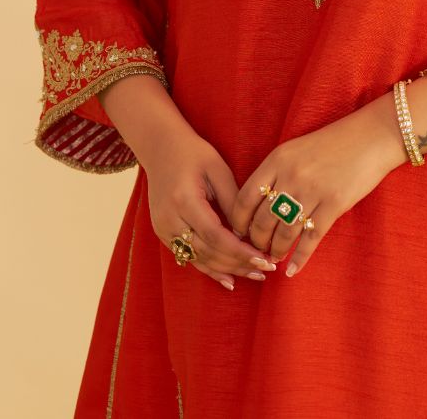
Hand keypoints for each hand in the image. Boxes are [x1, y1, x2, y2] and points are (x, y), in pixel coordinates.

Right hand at [144, 129, 279, 290]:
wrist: (160, 147)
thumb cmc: (193, 153)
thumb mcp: (218, 170)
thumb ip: (233, 201)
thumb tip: (249, 233)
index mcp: (184, 200)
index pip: (216, 236)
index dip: (240, 252)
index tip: (264, 260)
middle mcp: (170, 219)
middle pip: (208, 252)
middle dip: (239, 264)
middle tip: (267, 269)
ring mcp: (163, 229)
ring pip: (199, 259)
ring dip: (228, 270)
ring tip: (255, 275)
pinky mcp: (162, 233)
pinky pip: (188, 257)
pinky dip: (210, 268)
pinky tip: (229, 279)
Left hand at [230, 94, 404, 278]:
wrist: (370, 137)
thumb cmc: (331, 143)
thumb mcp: (295, 149)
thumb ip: (275, 172)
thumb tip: (256, 206)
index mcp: (278, 159)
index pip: (245, 197)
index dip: (238, 221)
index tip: (239, 232)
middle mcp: (291, 175)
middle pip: (262, 219)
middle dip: (256, 240)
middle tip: (258, 248)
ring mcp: (313, 191)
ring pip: (284, 233)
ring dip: (276, 251)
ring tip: (274, 257)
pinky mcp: (334, 204)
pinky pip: (311, 238)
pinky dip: (300, 258)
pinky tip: (293, 269)